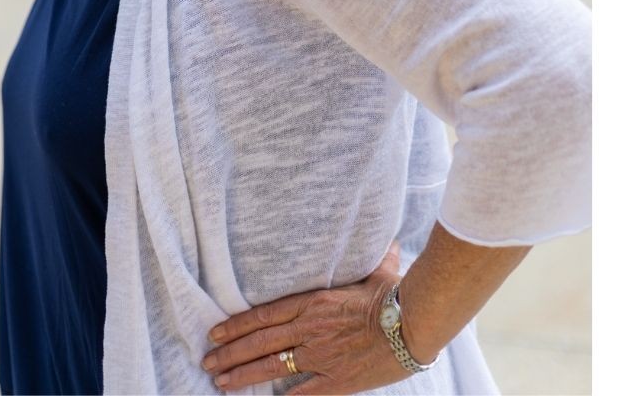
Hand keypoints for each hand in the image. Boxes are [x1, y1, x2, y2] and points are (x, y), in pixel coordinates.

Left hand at [202, 243, 410, 394]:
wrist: (416, 324)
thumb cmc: (398, 295)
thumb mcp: (380, 271)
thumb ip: (374, 258)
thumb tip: (389, 243)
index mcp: (314, 302)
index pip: (263, 315)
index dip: (236, 325)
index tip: (215, 332)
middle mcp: (310, 329)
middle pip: (259, 341)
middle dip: (229, 352)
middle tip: (207, 361)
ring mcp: (321, 356)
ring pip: (271, 367)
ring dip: (243, 375)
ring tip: (220, 382)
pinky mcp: (336, 380)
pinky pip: (302, 394)